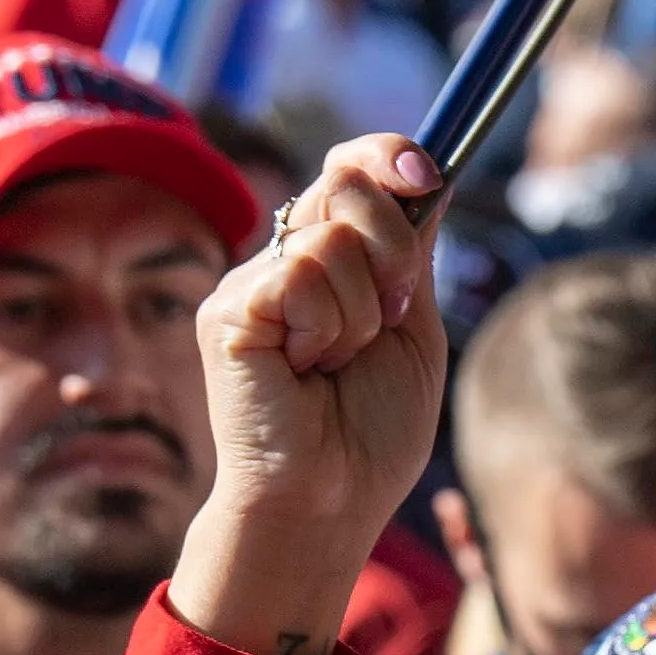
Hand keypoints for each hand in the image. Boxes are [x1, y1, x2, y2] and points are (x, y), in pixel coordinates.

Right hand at [167, 134, 450, 654]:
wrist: (332, 497)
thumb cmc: (373, 429)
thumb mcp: (415, 328)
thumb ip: (413, 250)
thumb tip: (428, 171)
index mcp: (334, 256)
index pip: (354, 167)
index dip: (389, 156)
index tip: (426, 173)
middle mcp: (286, 257)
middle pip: (349, 186)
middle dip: (394, 252)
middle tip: (384, 320)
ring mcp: (252, 280)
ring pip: (332, 238)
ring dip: (361, 313)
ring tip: (337, 363)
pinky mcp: (227, 307)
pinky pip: (300, 276)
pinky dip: (325, 329)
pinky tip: (306, 368)